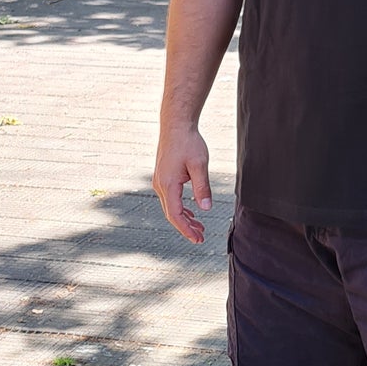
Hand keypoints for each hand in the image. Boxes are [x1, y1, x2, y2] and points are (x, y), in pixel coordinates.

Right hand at [154, 123, 211, 242]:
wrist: (176, 126)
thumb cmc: (188, 142)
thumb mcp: (199, 165)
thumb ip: (202, 188)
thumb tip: (206, 208)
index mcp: (168, 185)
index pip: (175, 215)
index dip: (186, 229)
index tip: (197, 239)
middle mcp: (160, 185)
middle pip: (172, 214)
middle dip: (186, 228)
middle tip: (201, 238)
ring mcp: (160, 182)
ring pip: (171, 207)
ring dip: (184, 219)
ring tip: (199, 228)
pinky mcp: (163, 178)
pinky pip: (171, 199)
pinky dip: (181, 208)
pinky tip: (191, 213)